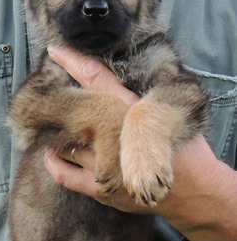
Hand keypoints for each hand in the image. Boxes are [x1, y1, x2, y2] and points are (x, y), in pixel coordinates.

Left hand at [45, 46, 236, 240]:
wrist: (193, 190)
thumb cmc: (180, 147)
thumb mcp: (162, 111)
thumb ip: (131, 93)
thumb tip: (103, 69)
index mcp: (132, 112)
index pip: (96, 78)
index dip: (72, 62)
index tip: (55, 51)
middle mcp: (117, 138)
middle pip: (74, 115)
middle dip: (60, 106)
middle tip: (47, 101)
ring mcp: (106, 166)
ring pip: (65, 144)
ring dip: (56, 134)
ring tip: (50, 127)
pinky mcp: (101, 189)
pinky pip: (65, 175)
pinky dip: (54, 163)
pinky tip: (51, 154)